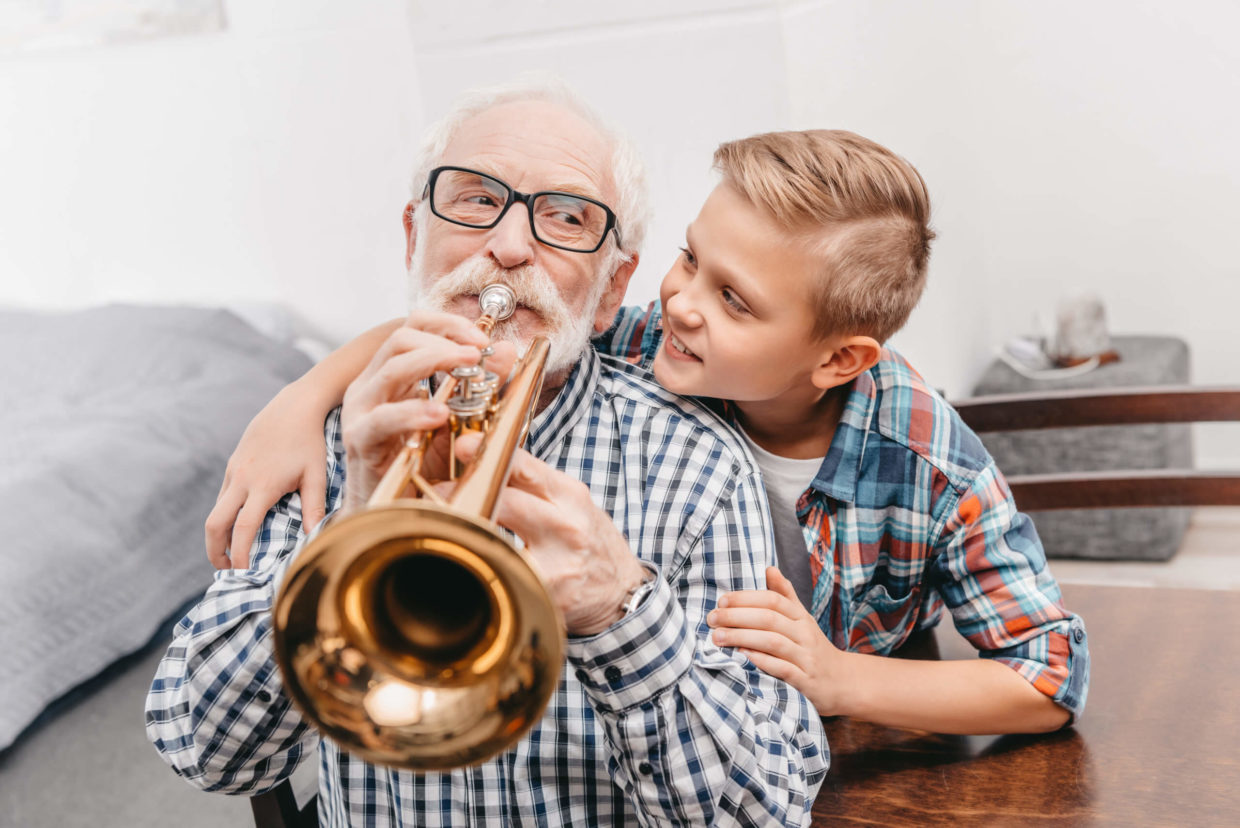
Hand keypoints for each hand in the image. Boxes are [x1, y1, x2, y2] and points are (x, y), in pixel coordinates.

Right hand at [205, 380, 329, 569]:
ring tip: (230, 552)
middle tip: (225, 569)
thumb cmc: (309, 442)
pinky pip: (222, 496)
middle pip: (215, 523)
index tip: (242, 572)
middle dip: (215, 550)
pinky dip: (224, 515)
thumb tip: (315, 538)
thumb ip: (315, 508)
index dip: (239, 554)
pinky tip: (237, 524)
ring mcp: (234, 471)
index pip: (243, 528)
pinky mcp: (233, 464)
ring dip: (218, 534)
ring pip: (216, 510)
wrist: (293, 407)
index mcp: (263, 486)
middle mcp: (242, 479)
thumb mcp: (316, 475)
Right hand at [340, 310, 515, 511]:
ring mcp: (361, 411)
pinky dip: (413, 412)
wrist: (391, 514)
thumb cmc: (420, 465)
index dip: (447, 323)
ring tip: (469, 368)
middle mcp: (371, 386)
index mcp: (391, 375)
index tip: (482, 336)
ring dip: (434, 362)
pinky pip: (382, 419)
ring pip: (391, 369)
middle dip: (444, 338)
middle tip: (479, 351)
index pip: (412, 327)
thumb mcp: (459, 420)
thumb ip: (482, 386)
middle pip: (400, 339)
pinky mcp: (360, 440)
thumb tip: (507, 349)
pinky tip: (441, 413)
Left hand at [455, 435, 646, 635]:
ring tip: (449, 524)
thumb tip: (484, 460)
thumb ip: (534, 484)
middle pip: (506, 501)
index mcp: (570, 496)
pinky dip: (484, 564)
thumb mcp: (571, 503)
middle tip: (440, 492)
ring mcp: (557, 561)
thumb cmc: (588, 541)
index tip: (463, 445)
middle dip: (467, 494)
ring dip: (468, 530)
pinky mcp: (547, 593)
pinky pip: (506, 574)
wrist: (621, 590)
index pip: (525, 467)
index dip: (489, 454)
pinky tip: (472, 559)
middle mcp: (566, 525)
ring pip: (499, 539)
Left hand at [707, 566, 848, 714]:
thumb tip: (769, 568)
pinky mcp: (805, 680)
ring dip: (742, 637)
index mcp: (800, 617)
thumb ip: (785, 595)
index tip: (721, 601)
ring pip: (773, 642)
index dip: (746, 598)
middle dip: (737, 617)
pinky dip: (761, 661)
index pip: (773, 600)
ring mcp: (806, 657)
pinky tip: (742, 657)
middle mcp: (805, 633)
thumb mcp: (802, 619)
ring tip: (718, 637)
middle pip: (769, 619)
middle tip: (712, 619)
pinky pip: (782, 668)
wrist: (842, 682)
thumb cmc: (813, 647)